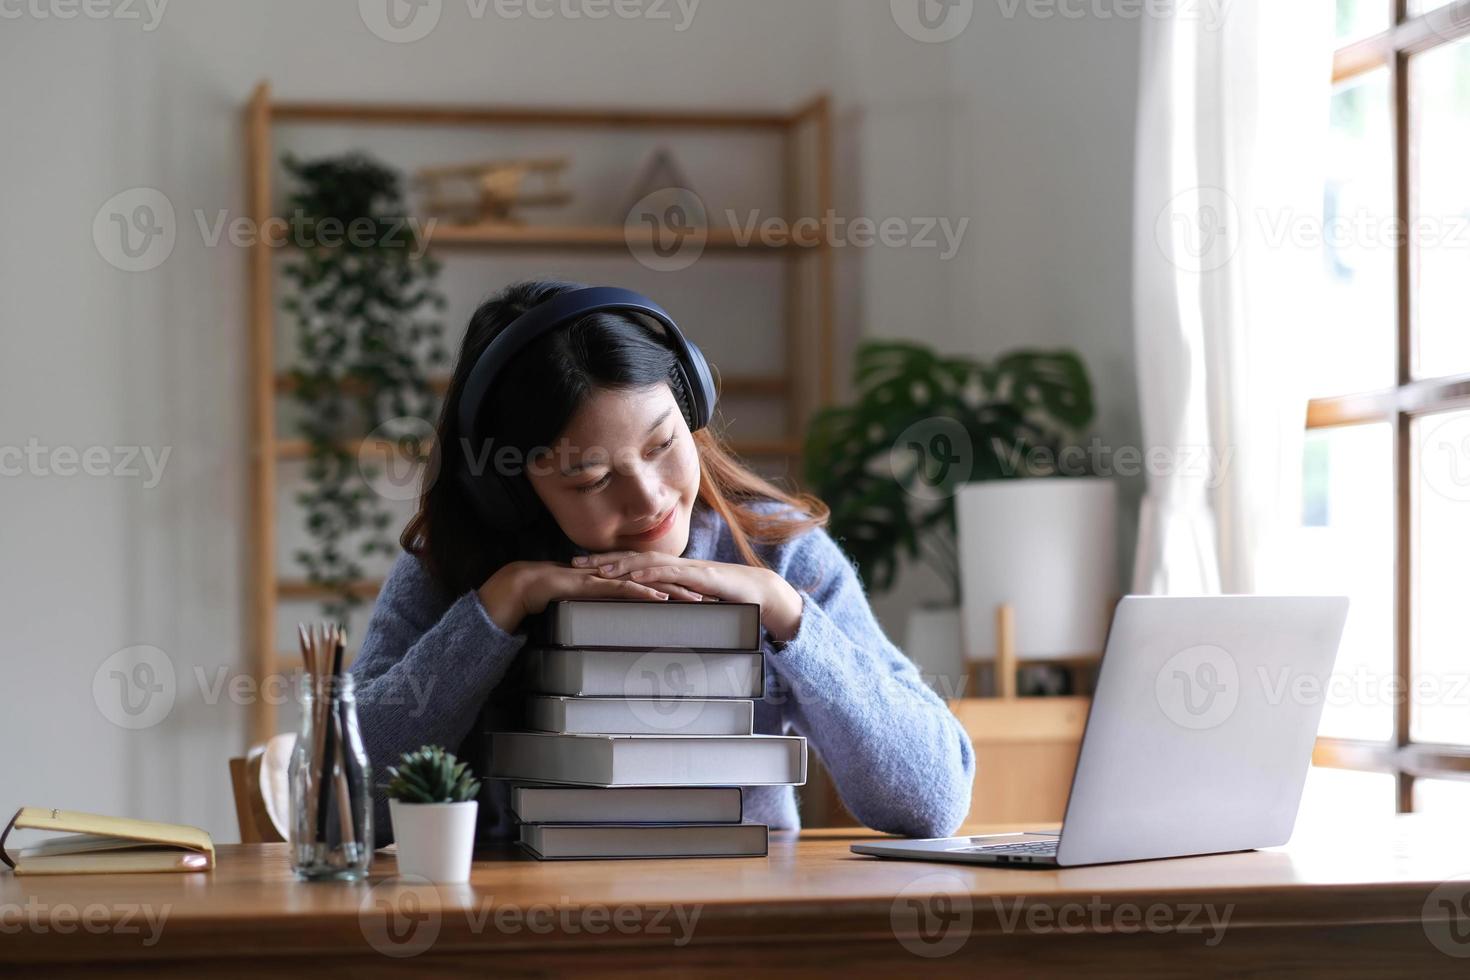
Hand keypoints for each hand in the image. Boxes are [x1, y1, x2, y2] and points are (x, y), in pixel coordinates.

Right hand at [477, 560, 692, 633]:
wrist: (534, 584)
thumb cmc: (560, 594)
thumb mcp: (592, 603)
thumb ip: (609, 608)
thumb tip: (623, 622)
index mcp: (621, 578)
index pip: (656, 581)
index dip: (679, 587)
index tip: (701, 596)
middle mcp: (619, 574)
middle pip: (660, 579)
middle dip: (686, 587)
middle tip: (712, 596)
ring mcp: (609, 577)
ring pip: (649, 581)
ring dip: (673, 589)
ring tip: (696, 598)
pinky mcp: (598, 583)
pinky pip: (625, 588)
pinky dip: (644, 592)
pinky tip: (660, 597)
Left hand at [573, 551, 804, 642]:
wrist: (756, 590)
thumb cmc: (725, 598)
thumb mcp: (690, 600)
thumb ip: (670, 601)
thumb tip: (649, 612)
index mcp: (668, 569)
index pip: (631, 562)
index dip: (605, 562)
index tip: (581, 566)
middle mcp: (673, 564)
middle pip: (630, 558)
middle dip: (601, 560)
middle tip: (574, 563)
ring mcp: (684, 568)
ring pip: (646, 562)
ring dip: (620, 565)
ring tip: (597, 570)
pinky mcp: (697, 576)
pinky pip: (670, 573)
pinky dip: (651, 573)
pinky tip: (635, 576)